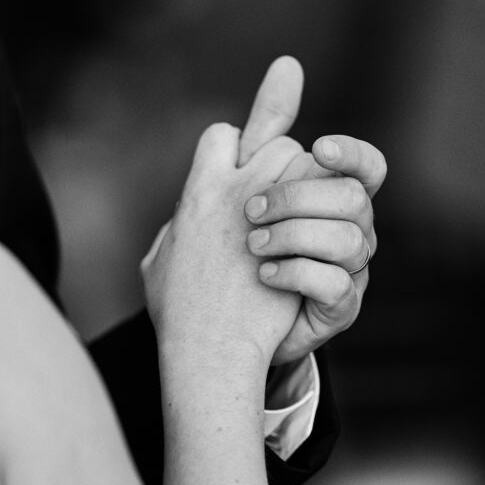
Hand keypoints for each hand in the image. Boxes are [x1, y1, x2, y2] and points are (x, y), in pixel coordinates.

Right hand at [141, 123, 304, 370]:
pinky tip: (316, 238)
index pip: (221, 137)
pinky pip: (326, 205)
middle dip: (283, 167)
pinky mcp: (303, 240)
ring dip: (311, 189)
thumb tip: (180, 224)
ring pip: (309, 170)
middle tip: (280, 201)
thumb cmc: (179, 314)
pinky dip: (326, 215)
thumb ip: (171, 237)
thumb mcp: (158, 265)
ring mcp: (274, 215)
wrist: (210, 348)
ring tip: (303, 218)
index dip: (231, 148)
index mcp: (200, 194)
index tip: (239, 167)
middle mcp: (236, 193)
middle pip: (277, 145)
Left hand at [238, 58, 386, 364]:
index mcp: (335, 197)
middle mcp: (352, 231)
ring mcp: (351, 272)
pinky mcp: (339, 309)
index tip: (317, 147)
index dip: (351, 153)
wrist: (226, 323)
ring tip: (251, 246)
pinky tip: (263, 273)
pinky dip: (297, 274)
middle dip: (299, 198)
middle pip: (355, 200)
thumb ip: (269, 125)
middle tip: (251, 209)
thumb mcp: (248, 180)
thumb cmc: (245, 245)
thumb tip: (288, 62)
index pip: (368, 167)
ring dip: (294, 237)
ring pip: (351, 241)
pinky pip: (338, 287)